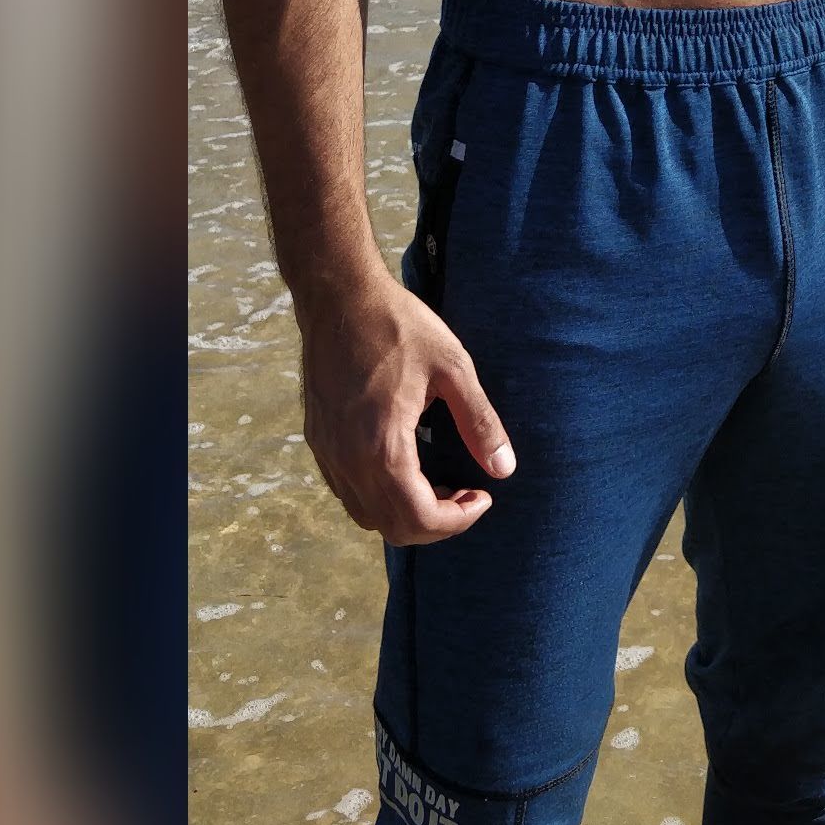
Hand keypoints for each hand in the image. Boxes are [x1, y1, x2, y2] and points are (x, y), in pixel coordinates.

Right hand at [297, 269, 514, 544]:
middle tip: (467, 494)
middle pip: (392, 526)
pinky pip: (348, 492)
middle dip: (436, 523)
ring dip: (407, 513)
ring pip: (366, 515)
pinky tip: (406, 467)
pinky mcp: (319, 441)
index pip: (419, 518)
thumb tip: (504, 469)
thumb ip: (479, 422)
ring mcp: (328, 453)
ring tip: (440, 485)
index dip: (457, 520)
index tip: (483, 496)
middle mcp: (348, 461)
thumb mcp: (453, 368)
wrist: (339, 297)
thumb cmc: (399, 326)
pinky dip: (380, 497)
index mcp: (382, 447)